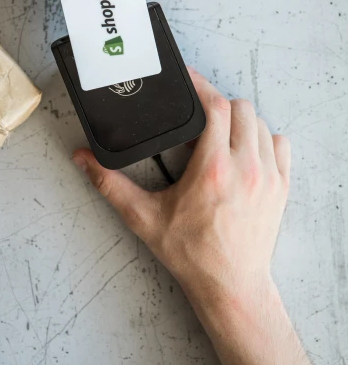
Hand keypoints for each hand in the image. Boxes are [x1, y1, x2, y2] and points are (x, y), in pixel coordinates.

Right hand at [72, 69, 290, 311]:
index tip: (188, 79)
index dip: (201, 86)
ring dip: (240, 121)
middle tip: (198, 116)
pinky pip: (280, 144)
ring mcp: (268, 177)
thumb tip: (83, 160)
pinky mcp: (281, 188)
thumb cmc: (190, 254)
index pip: (216, 106)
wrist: (229, 285)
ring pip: (261, 123)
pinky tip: (244, 151)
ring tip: (217, 135)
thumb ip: (110, 185)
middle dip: (218, 105)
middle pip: (241, 108)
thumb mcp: (143, 218)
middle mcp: (245, 167)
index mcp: (212, 169)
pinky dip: (263, 139)